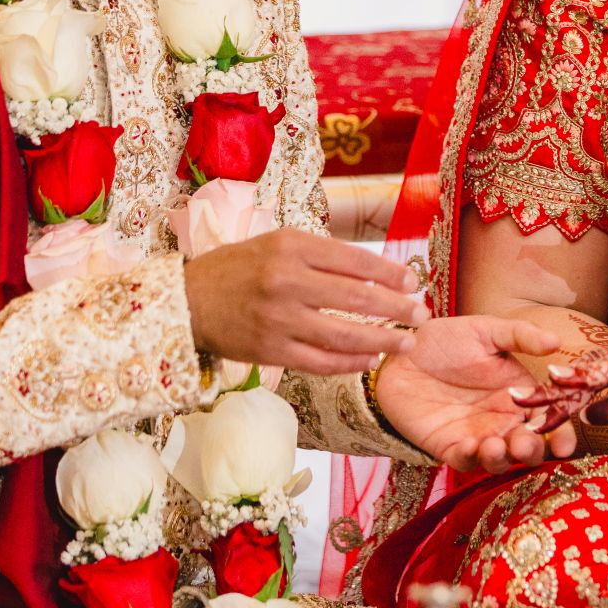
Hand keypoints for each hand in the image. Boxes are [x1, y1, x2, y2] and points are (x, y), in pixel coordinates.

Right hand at [183, 229, 426, 374]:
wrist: (186, 301)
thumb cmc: (239, 268)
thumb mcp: (278, 244)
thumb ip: (322, 255)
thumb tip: (375, 272)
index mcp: (291, 246)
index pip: (355, 260)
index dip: (390, 273)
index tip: (413, 281)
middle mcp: (286, 281)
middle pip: (356, 298)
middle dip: (397, 308)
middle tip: (422, 315)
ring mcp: (278, 319)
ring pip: (343, 335)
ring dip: (382, 341)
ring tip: (406, 343)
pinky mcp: (270, 351)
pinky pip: (320, 362)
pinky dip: (349, 363)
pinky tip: (369, 359)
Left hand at [374, 316, 579, 473]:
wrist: (401, 354)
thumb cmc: (447, 340)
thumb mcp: (485, 331)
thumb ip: (520, 336)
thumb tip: (556, 341)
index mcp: (521, 394)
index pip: (549, 419)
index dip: (561, 434)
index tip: (565, 444)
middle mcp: (504, 420)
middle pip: (529, 446)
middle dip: (532, 450)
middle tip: (525, 443)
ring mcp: (478, 437)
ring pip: (500, 460)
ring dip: (502, 459)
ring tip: (495, 445)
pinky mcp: (450, 447)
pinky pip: (466, 462)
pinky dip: (471, 459)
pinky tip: (469, 446)